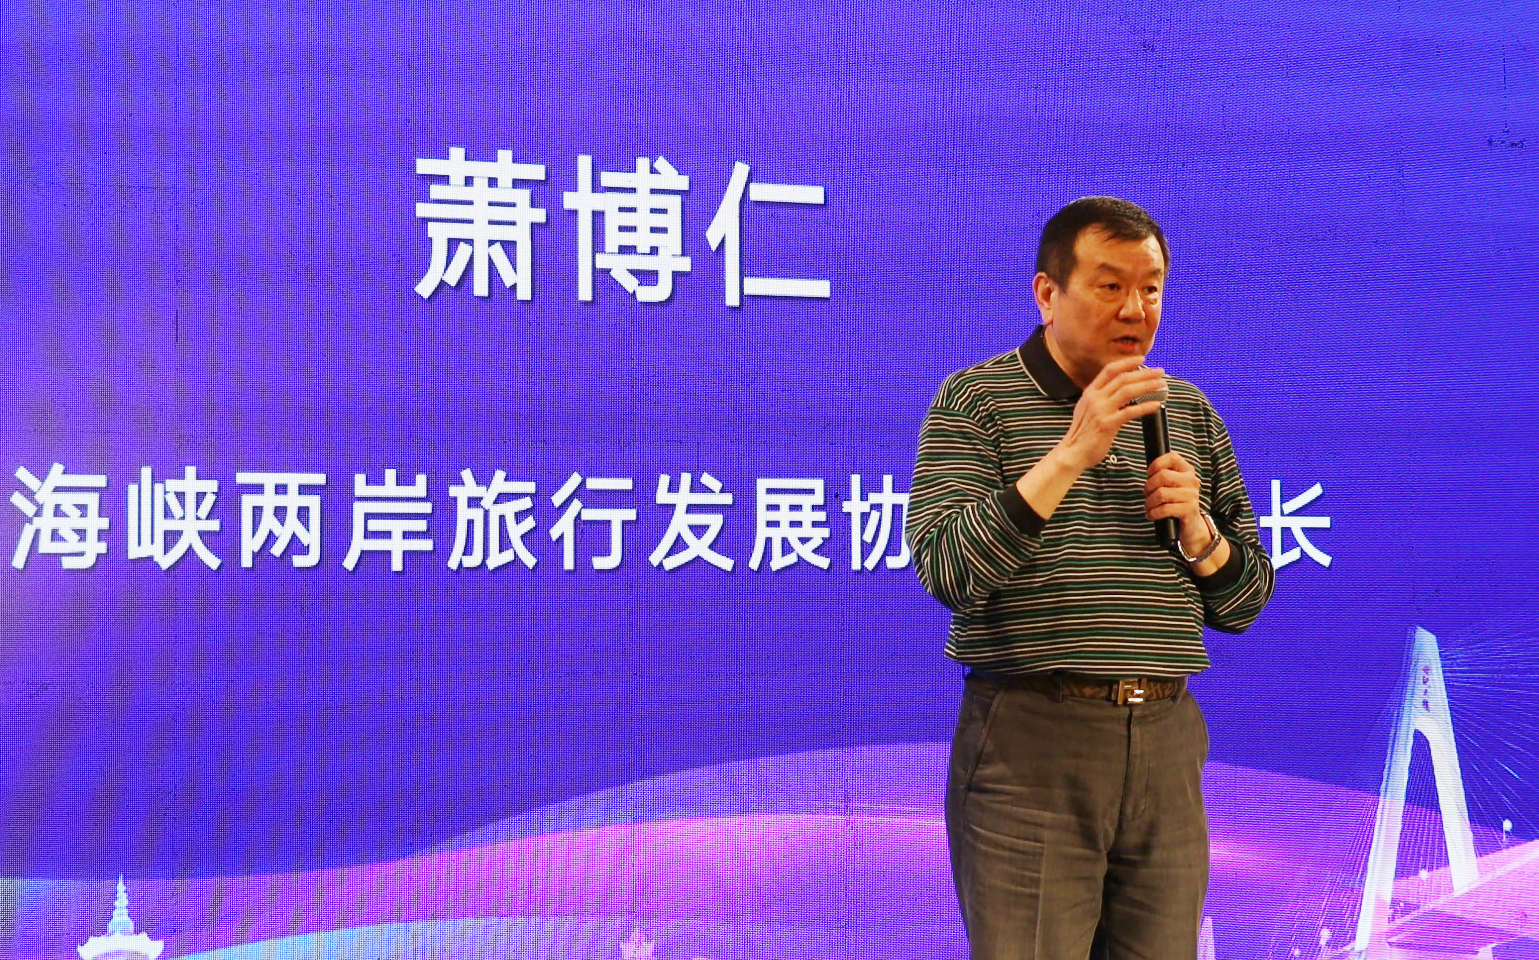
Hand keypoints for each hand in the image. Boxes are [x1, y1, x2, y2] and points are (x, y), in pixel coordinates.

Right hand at [1054, 356, 1166, 472]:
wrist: (1073, 452)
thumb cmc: (1082, 434)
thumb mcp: (1086, 409)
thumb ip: (1099, 399)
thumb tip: (1116, 392)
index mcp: (1089, 392)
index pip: (1109, 370)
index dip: (1126, 363)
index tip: (1141, 359)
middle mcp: (1095, 398)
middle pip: (1122, 378)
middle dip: (1144, 373)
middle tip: (1159, 372)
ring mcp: (1101, 410)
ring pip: (1127, 391)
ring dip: (1147, 385)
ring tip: (1161, 384)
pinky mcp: (1107, 424)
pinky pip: (1130, 411)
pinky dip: (1145, 407)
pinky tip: (1155, 405)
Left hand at [1144, 451, 1208, 553]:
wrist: (1191, 525)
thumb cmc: (1175, 502)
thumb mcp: (1171, 486)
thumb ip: (1162, 475)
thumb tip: (1148, 471)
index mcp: (1187, 471)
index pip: (1172, 457)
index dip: (1156, 464)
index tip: (1149, 474)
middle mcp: (1192, 481)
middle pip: (1163, 476)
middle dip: (1148, 487)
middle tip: (1147, 495)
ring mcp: (1192, 495)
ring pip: (1161, 493)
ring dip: (1149, 502)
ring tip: (1149, 507)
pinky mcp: (1190, 510)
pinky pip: (1165, 508)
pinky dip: (1154, 513)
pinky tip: (1151, 515)